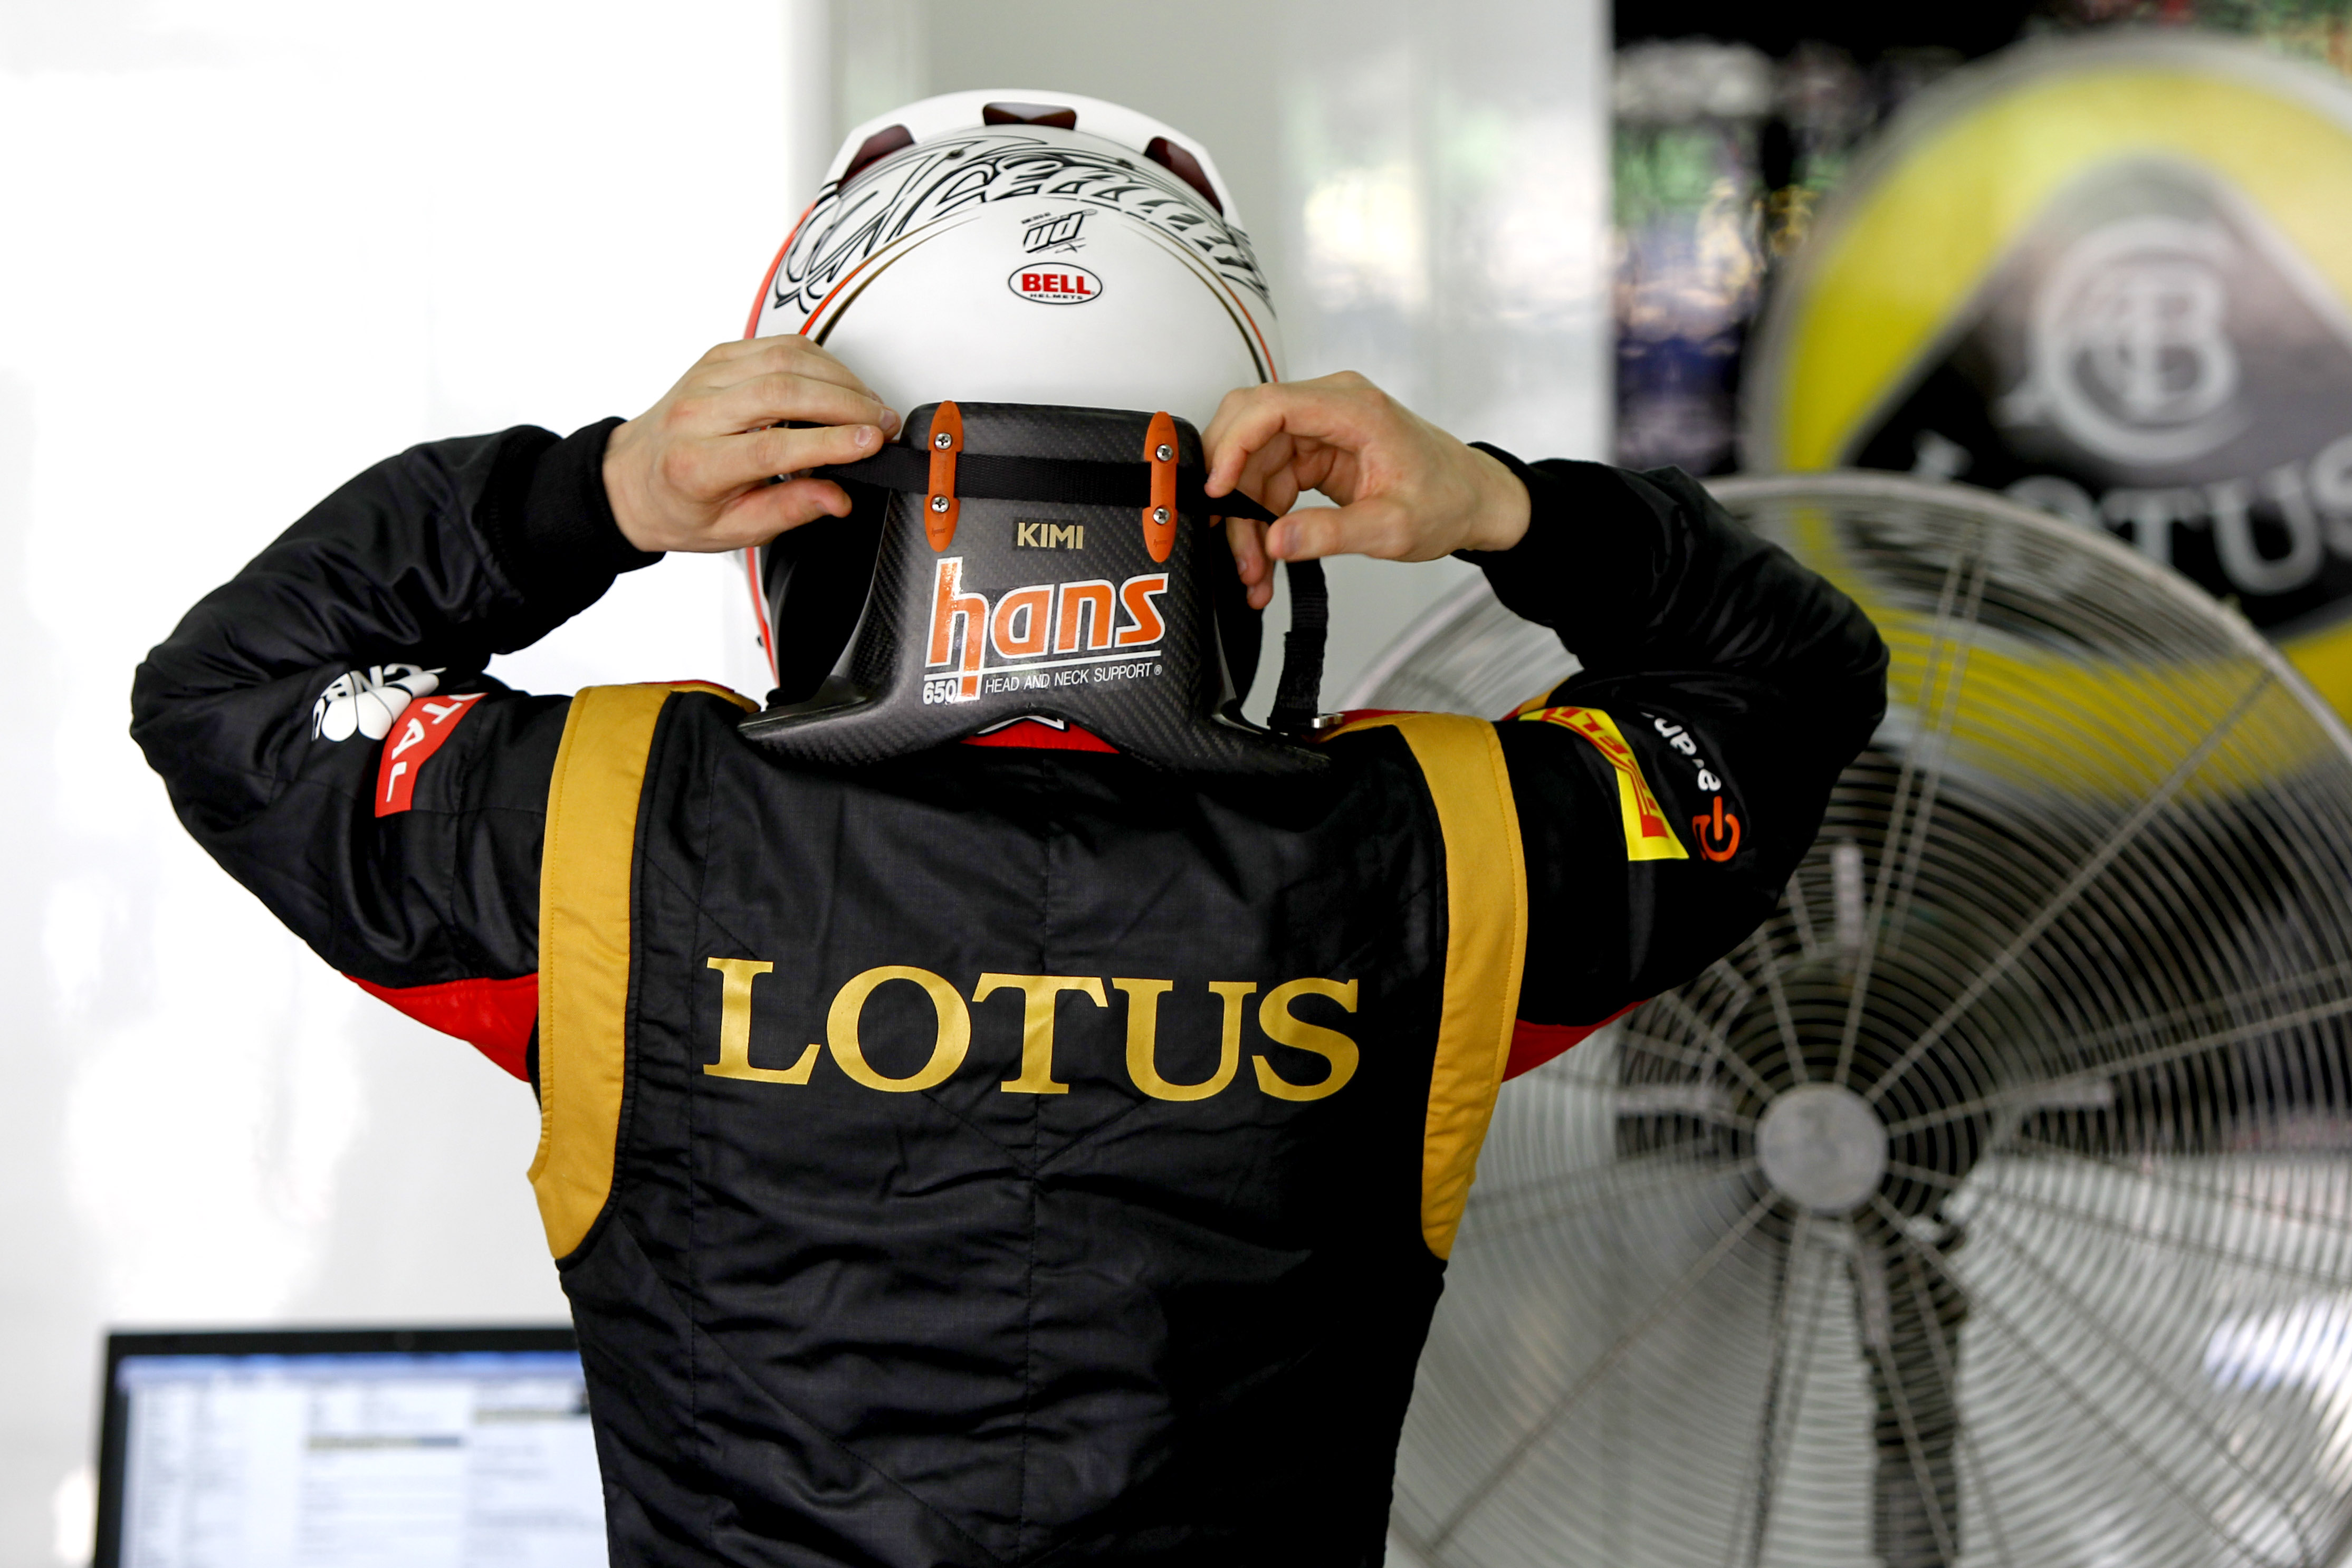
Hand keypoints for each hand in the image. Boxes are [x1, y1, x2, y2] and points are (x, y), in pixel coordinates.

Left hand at [603, 337, 899, 552]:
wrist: (631, 478)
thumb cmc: (679, 504)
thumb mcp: (732, 530)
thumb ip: (788, 511)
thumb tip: (838, 497)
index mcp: (696, 464)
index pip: (772, 446)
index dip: (829, 443)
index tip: (871, 444)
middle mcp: (697, 413)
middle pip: (781, 391)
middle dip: (846, 404)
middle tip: (883, 423)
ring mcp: (706, 378)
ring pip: (783, 358)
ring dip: (838, 378)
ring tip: (869, 405)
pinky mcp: (718, 358)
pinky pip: (776, 345)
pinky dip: (818, 360)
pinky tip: (839, 383)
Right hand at [1202, 372, 1528, 609]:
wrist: (1476, 501)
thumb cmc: (1448, 500)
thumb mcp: (1392, 528)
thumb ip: (1332, 534)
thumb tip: (1276, 541)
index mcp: (1354, 409)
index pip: (1270, 405)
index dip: (1233, 445)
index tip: (1217, 491)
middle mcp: (1333, 407)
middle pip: (1251, 430)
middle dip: (1231, 489)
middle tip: (1229, 540)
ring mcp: (1323, 428)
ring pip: (1255, 462)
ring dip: (1245, 516)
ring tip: (1253, 569)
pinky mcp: (1318, 452)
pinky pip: (1271, 478)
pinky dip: (1261, 518)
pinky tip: (1265, 557)